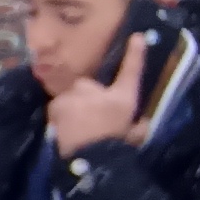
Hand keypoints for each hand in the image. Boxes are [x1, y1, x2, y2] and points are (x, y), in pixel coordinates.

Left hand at [48, 35, 152, 157]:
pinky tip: (63, 129)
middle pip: (88, 84)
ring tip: (74, 127)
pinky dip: (58, 115)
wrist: (88, 163)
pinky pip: (57, 106)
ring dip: (71, 106)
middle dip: (86, 96)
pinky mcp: (57, 105)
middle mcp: (99, 93)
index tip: (137, 36)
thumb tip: (141, 123)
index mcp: (122, 100)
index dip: (135, 54)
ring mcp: (76, 97)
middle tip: (88, 117)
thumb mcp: (135, 138)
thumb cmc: (115, 151)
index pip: (132, 72)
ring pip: (70, 96)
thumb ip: (138, 127)